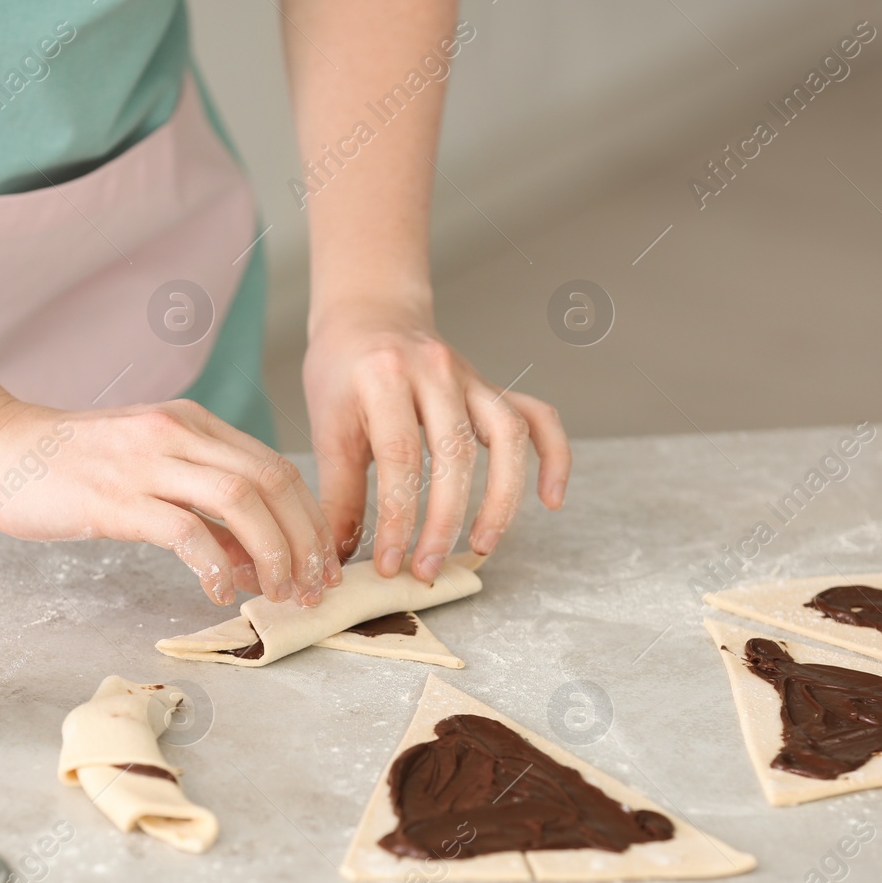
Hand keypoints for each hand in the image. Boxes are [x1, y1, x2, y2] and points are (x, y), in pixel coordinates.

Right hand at [0, 399, 340, 606]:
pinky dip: (214, 565)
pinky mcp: (116, 498)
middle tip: (313, 586)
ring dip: (274, 553)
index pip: (276, 466)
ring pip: (242, 501)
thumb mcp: (148, 469)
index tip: (321, 562)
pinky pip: (185, 530)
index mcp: (192, 423)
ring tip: (279, 593)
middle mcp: (179, 434)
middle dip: (306, 539)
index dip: (310, 518)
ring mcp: (148, 463)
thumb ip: (201, 504)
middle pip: (273, 481)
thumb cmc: (68, 467)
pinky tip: (217, 591)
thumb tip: (251, 558)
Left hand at [303, 300, 569, 580]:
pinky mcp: (494, 386)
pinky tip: (551, 500)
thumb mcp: (328, 427)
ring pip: (506, 437)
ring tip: (482, 546)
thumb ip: (339, 493)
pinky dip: (553, 458)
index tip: (393, 563)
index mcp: (384, 376)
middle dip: (443, 521)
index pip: (399, 458)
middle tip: (429, 568)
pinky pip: (538, 418)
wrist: (370, 314)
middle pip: (454, 453)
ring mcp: (472, 376)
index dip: (398, 519)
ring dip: (500, 499)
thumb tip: (339, 559)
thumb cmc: (343, 372)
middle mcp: (436, 370)